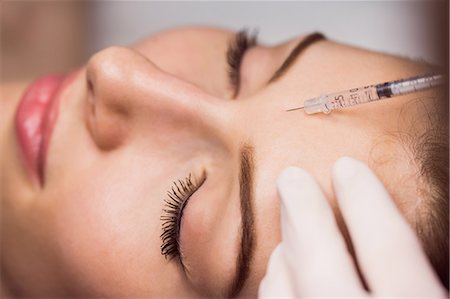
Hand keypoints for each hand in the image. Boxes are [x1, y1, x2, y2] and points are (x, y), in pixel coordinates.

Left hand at [258, 157, 446, 297]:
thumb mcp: (440, 295)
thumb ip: (421, 268)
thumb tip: (397, 220)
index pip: (388, 249)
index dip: (365, 201)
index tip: (346, 167)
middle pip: (319, 263)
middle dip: (304, 214)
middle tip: (290, 177)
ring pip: (284, 289)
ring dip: (286, 254)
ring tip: (289, 231)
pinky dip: (277, 287)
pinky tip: (281, 276)